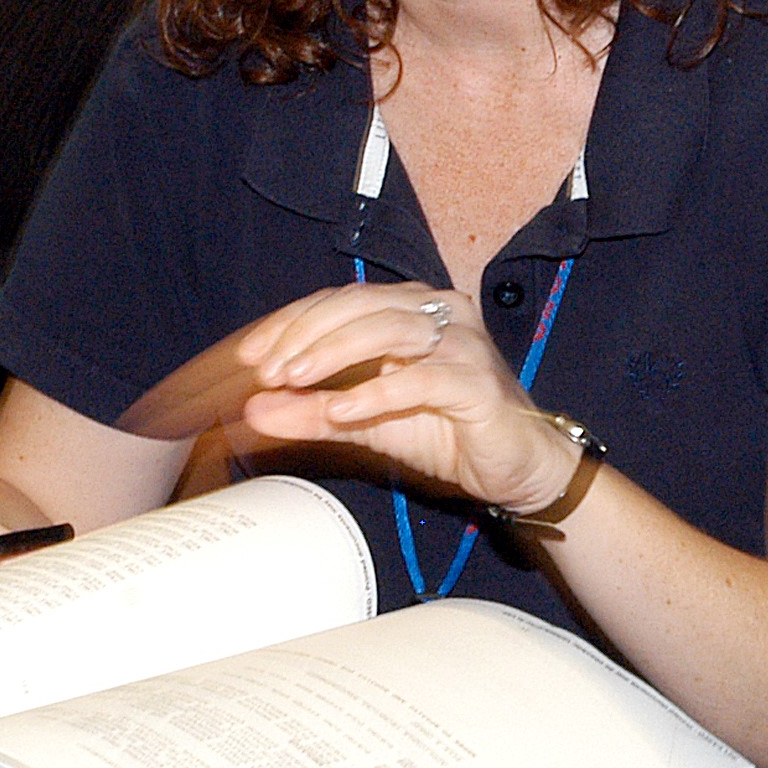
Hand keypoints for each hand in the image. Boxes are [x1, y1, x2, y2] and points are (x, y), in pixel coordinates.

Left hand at [233, 282, 582, 514]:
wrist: (515, 466)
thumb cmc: (448, 432)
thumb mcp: (364, 423)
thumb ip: (312, 412)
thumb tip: (254, 411)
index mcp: (412, 310)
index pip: (341, 301)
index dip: (292, 323)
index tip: (252, 354)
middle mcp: (440, 315)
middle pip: (361, 306)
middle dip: (306, 336)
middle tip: (268, 370)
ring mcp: (463, 345)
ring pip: (390, 331)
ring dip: (335, 353)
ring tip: (295, 380)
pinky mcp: (477, 384)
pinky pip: (422, 379)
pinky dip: (377, 392)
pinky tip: (344, 409)